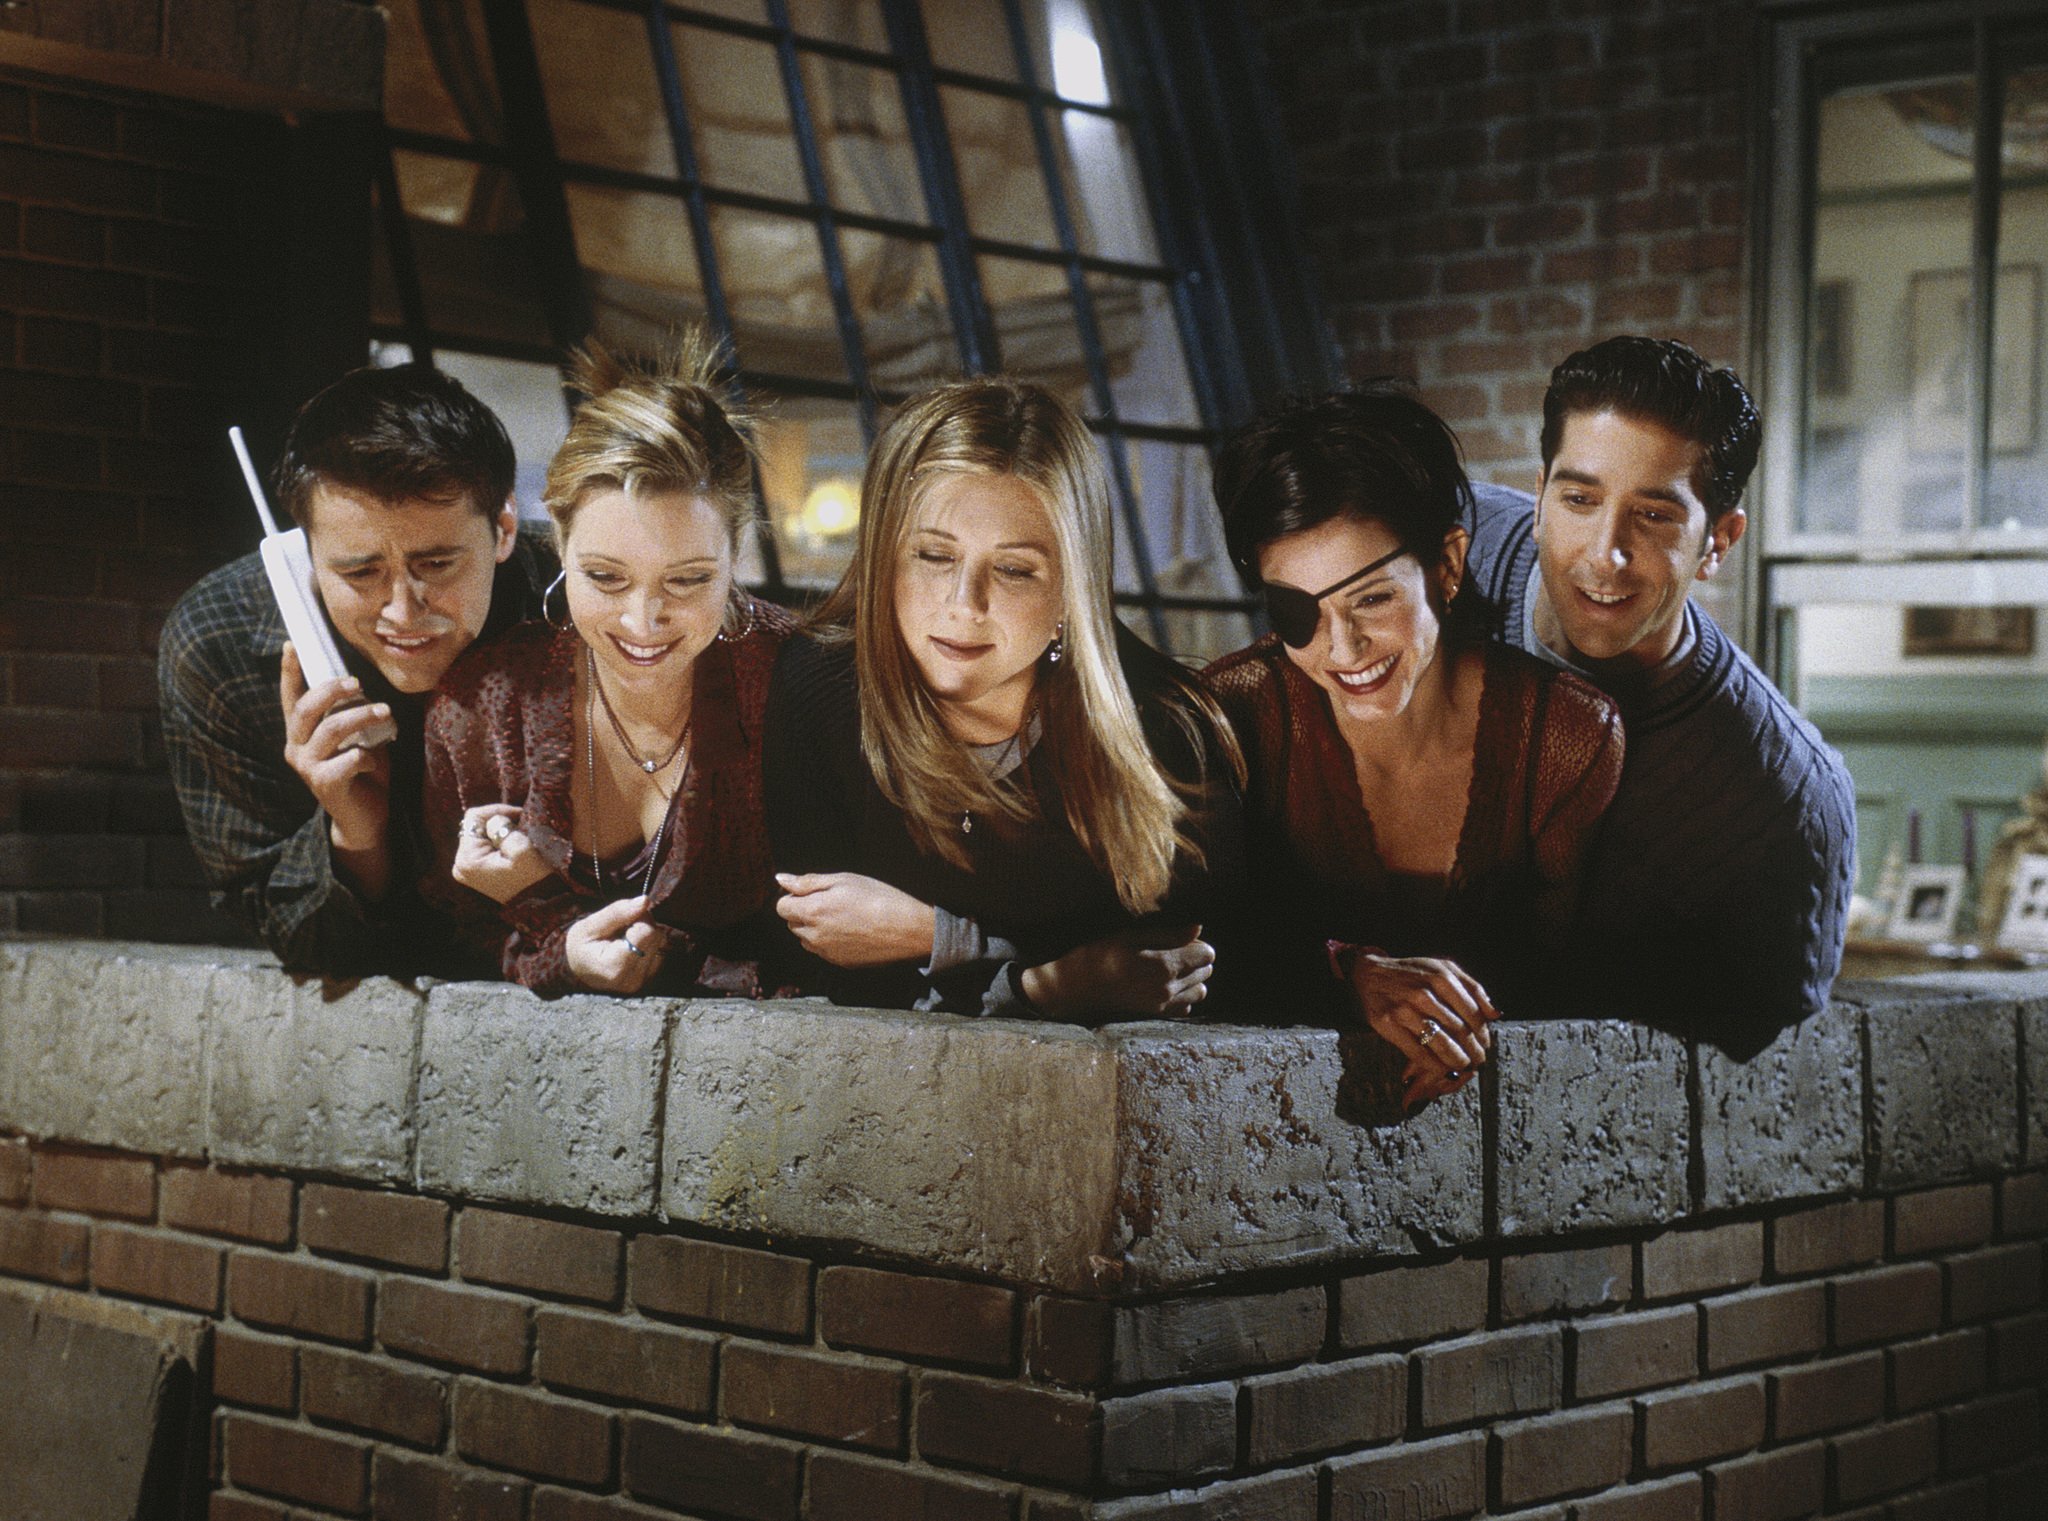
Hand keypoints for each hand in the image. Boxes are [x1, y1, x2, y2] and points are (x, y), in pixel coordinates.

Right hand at [281, 642, 391, 893]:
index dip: (289, 671)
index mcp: (301, 733)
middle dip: (332, 690)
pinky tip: (374, 761)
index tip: (292, 643)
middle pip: (307, 709)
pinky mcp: (325, 785)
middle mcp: (296, 747)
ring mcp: (308, 767)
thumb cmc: (363, 771)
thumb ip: (352, 715)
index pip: (291, 697)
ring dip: (360, 717)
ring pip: (330, 730)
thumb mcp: (358, 737)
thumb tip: (359, 685)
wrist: (368, 818)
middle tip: (358, 682)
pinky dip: (367, 755)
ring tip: (384, 711)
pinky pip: (348, 760)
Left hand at [452, 804, 550, 903]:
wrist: (541, 905)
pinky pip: (483, 845)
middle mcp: (460, 864)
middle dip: (499, 822)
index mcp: (467, 859)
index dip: (498, 811)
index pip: (474, 817)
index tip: (520, 816)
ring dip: (500, 831)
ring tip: (519, 838)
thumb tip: (495, 820)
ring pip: (480, 834)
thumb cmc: (534, 880)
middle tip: (522, 827)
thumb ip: (504, 829)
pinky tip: (512, 848)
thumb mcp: (523, 851)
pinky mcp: (474, 871)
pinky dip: (499, 841)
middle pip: (475, 825)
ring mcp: (466, 869)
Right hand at [565, 895, 668, 993]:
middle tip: (620, 929)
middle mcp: (633, 978)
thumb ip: (618, 912)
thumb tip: (645, 900)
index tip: (622, 919)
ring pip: (659, 942)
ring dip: (644, 934)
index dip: (639, 917)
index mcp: (615, 967)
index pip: (647, 931)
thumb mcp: (589, 926)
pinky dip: (647, 945)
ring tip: (622, 939)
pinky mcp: (649, 979)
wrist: (578, 971)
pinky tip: (630, 948)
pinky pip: (659, 951)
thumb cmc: (581, 947)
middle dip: (642, 924)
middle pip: (656, 935)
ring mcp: (643, 981)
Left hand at [774, 872, 935, 966]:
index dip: (795, 896)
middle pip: (792, 923)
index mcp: (812, 912)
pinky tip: (852, 931)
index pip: (781, 906)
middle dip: (804, 912)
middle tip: (833, 901)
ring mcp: (826, 953)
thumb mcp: (844, 880)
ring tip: (843, 917)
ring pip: (806, 939)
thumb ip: (808, 882)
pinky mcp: (840, 963)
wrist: (909, 931)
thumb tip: (780, 879)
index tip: (814, 892)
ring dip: (815, 928)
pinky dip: (829, 941)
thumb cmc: (879, 899)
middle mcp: (813, 936)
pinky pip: (823, 951)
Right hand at [1020, 923, 1212, 1022]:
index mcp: (1163, 966)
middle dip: (1195, 959)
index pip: (1206, 954)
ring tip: (1170, 968)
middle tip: (1171, 950)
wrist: (1076, 988)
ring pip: (1200, 991)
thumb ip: (1168, 934)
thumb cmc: (1099, 955)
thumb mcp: (1130, 936)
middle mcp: (1168, 989)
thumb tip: (1198, 928)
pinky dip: (1182, 995)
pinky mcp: (1156, 1015)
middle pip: (1205, 972)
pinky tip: (1163, 984)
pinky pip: (1186, 1006)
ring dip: (1192, 978)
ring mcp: (1163, 1005)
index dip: (1197, 943)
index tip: (1180, 938)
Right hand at [1346, 953, 1496, 1110]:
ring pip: (1441, 1044)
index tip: (1485, 1044)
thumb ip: (1472, 987)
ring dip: (1457, 1060)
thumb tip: (1495, 1014)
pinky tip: (1442, 1069)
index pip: (1473, 1013)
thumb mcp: (1443, 968)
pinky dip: (1433, 1065)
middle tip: (1478, 1060)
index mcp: (1441, 977)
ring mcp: (1404, 1009)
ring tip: (1464, 1066)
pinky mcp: (1388, 1024)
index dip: (1483, 1034)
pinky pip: (1418, 1052)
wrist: (1370, 974)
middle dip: (1474, 1051)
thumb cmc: (1412, 973)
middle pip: (1459, 1030)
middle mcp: (1424, 992)